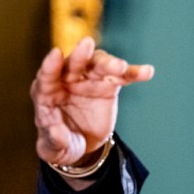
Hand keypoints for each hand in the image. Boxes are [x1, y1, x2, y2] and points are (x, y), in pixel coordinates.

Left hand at [31, 37, 153, 165]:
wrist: (82, 146)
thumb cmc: (61, 144)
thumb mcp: (53, 148)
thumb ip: (54, 140)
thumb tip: (56, 131)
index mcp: (46, 93)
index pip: (46, 77)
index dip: (50, 66)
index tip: (56, 54)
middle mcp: (66, 81)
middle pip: (73, 64)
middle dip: (80, 55)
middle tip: (87, 44)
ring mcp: (88, 80)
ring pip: (98, 65)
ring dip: (109, 63)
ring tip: (121, 67)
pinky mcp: (108, 85)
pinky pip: (122, 76)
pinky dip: (134, 73)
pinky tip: (147, 72)